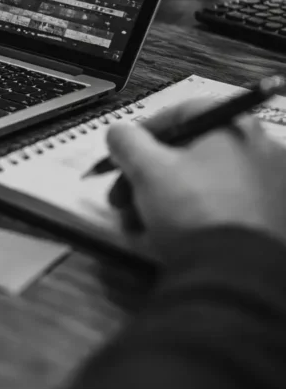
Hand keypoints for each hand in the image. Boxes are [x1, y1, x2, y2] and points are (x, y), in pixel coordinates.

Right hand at [106, 99, 285, 256]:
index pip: (184, 112)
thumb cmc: (191, 206)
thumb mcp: (147, 169)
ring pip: (204, 182)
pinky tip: (165, 235)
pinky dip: (193, 214)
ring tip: (135, 224)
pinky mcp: (272, 222)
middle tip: (120, 196)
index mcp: (237, 127)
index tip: (122, 152)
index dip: (145, 131)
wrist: (236, 276)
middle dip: (147, 173)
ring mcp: (272, 188)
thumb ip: (127, 142)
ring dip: (162, 197)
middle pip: (191, 151)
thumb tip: (118, 133)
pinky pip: (223, 206)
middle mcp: (262, 150)